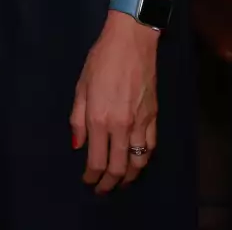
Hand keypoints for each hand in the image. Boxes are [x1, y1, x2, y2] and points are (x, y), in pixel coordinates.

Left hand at [70, 11, 158, 192]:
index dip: (91, 176)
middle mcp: (121, 126)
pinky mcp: (154, 117)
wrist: (131, 42)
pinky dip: (144, 160)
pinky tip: (137, 163)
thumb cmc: (100, 60)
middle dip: (109, 183)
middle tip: (102, 189)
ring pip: (138, 162)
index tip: (87, 181)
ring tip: (121, 182)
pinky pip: (151, 148)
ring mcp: (141, 123)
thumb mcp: (81, 87)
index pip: (96, 159)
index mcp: (99, 119)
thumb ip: (77, 119)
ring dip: (129, 177)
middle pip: (118, 167)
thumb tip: (77, 145)